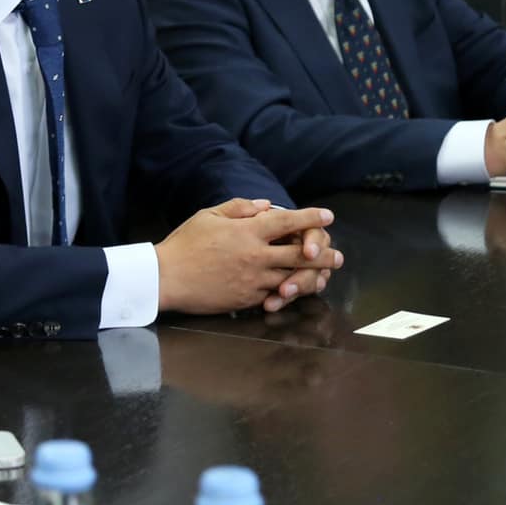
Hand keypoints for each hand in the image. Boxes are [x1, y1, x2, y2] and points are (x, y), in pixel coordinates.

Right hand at [154, 199, 342, 314]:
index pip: (287, 221)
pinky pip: (273, 295)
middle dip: (323, 254)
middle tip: (338, 255)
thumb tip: (265, 205)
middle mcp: (256, 256)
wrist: (167, 278)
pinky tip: (295, 290)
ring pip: (291, 278)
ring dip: (311, 276)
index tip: (328, 215)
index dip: (310, 217)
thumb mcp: (209, 215)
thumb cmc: (185, 244)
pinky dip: (287, 292)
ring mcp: (253, 280)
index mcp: (248, 232)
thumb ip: (239, 207)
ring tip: (325, 276)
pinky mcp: (247, 299)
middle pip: (299, 255)